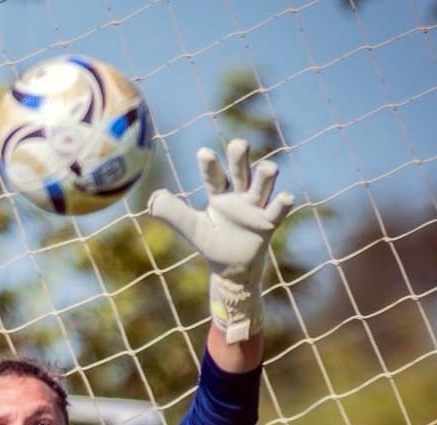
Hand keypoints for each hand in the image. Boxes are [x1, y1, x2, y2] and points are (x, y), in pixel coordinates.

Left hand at [147, 138, 295, 342]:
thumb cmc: (213, 242)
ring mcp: (256, 208)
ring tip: (269, 167)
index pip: (214, 176)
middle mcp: (239, 196)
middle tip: (239, 143)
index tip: (203, 152)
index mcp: (220, 195)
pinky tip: (286, 197)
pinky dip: (282, 204)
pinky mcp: (268, 223)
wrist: (232, 269)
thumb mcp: (190, 227)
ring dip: (266, 177)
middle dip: (240, 158)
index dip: (210, 165)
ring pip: (262, 187)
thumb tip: (150, 200)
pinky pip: (276, 212)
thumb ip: (172, 212)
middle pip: (241, 172)